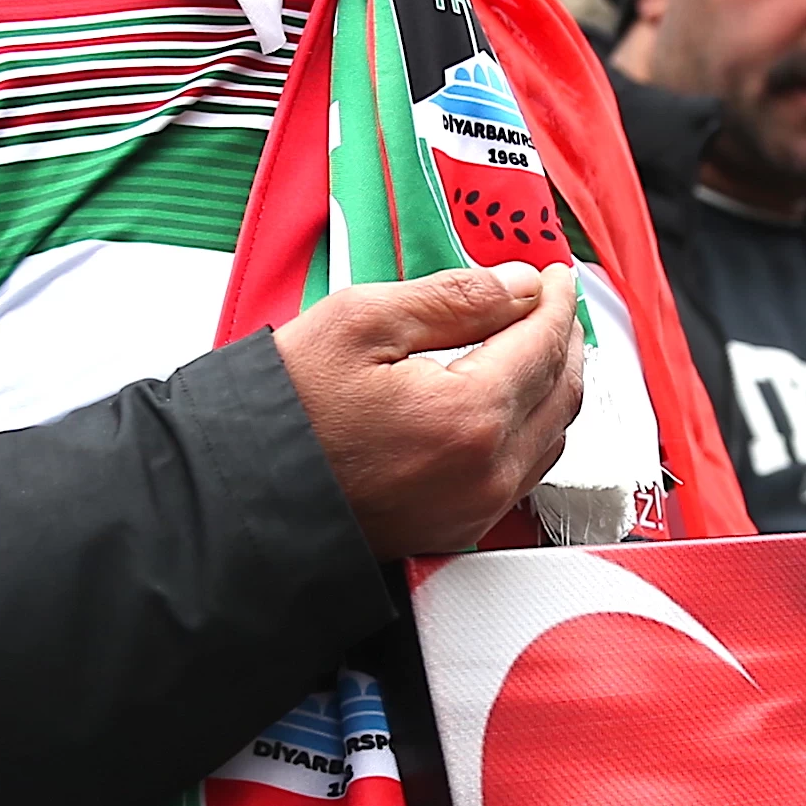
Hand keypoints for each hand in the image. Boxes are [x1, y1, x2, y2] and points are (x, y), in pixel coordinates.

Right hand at [274, 264, 585, 557]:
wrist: (240, 497)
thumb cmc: (285, 413)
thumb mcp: (360, 322)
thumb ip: (453, 298)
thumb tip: (515, 284)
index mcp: (469, 415)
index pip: (543, 343)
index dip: (553, 298)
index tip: (551, 275)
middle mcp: (485, 472)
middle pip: (562, 392)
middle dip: (564, 339)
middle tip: (552, 303)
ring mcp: (475, 509)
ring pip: (551, 437)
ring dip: (553, 385)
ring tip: (537, 346)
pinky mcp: (458, 530)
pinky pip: (523, 474)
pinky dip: (532, 429)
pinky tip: (512, 403)